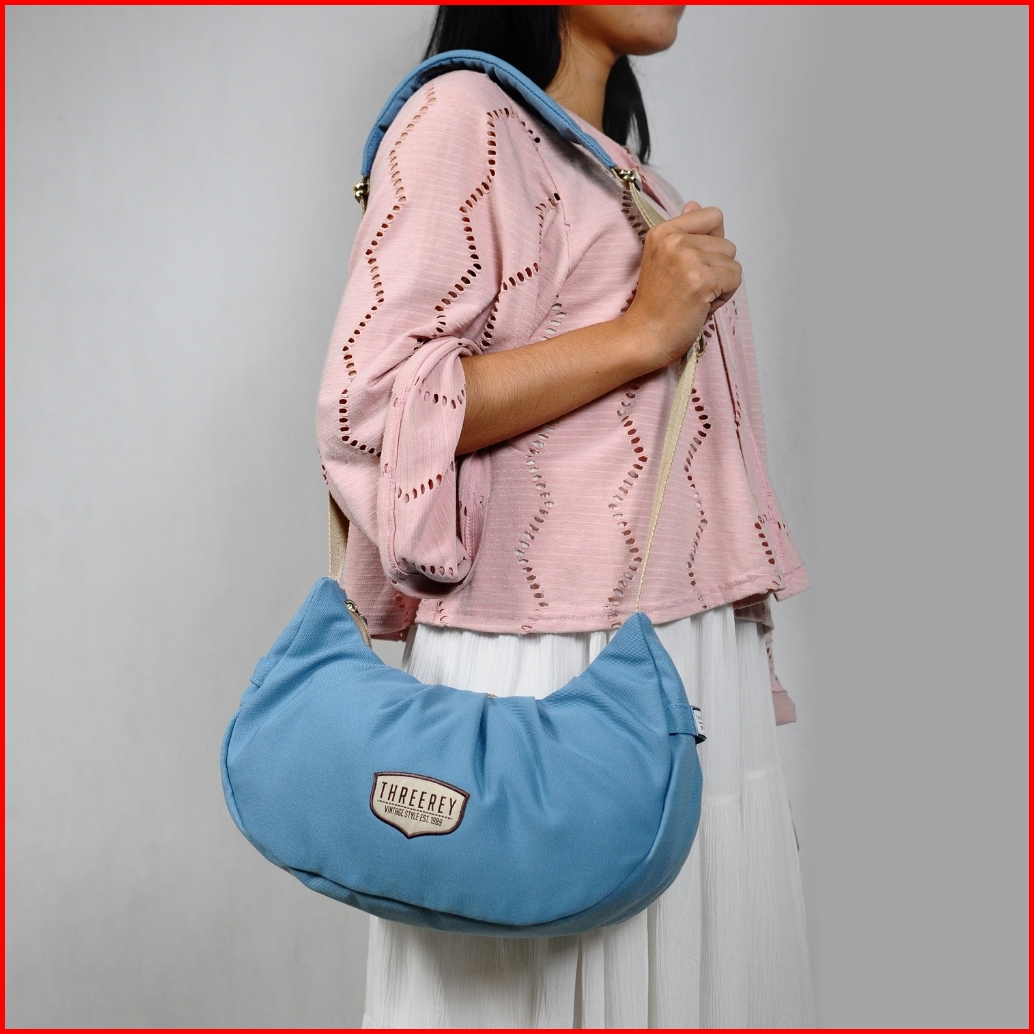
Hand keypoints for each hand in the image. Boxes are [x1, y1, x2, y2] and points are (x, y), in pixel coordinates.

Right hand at [621, 201, 741, 367]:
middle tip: (689, 288)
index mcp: (663, 231)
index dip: (712, 243)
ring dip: (721, 283)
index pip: (712, 216)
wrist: (643, 337)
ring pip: (733, 263)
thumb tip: (694, 204)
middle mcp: (674, 240)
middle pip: (727, 244)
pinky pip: (735, 279)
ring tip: (695, 297)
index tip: (691, 264)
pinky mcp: (701, 279)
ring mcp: (687, 258)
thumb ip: (684, 232)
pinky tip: (701, 305)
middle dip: (717, 269)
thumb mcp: (665, 259)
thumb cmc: (656, 305)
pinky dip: (724, 296)